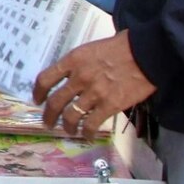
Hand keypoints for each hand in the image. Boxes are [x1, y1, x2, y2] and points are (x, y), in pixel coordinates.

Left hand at [32, 31, 155, 136]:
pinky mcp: (109, 105)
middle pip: (55, 101)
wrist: (146, 53)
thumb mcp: (91, 49)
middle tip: (48, 122)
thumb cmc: (121, 47)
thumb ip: (79, 64)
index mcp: (73, 60)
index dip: (38, 92)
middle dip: (49, 115)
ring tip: (68, 131)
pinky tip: (86, 135)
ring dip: (67, 126)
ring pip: (71, 116)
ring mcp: (93, 93)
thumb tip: (71, 78)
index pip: (45, 78)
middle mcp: (79, 78)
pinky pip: (91, 124)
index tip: (37, 100)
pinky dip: (86, 132)